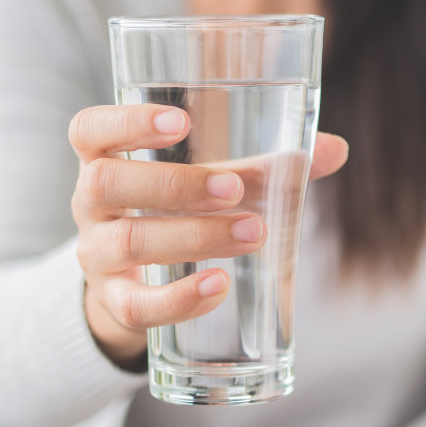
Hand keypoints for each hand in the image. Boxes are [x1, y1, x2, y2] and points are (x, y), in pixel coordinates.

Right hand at [68, 104, 346, 367]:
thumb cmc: (182, 209)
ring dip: (194, 236)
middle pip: (107, 183)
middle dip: (176, 185)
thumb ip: (267, 165)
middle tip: (235, 188)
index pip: (90, 130)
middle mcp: (92, 203)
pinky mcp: (115, 301)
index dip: (126, 121)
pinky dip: (180, 297)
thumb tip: (335, 150)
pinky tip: (220, 285)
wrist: (142, 278)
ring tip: (254, 232)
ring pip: (129, 242)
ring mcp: (97, 254)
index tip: (180, 121)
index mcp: (108, 159)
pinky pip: (137, 305)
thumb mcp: (213, 180)